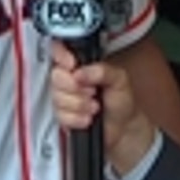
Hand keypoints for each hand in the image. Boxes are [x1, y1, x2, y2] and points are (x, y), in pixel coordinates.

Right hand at [50, 41, 157, 175]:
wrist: (123, 129)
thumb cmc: (122, 101)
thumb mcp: (119, 79)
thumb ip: (102, 71)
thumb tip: (79, 73)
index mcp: (82, 65)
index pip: (60, 50)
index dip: (61, 56)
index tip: (72, 65)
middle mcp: (70, 79)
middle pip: (56, 76)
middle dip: (75, 87)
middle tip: (92, 92)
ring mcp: (64, 97)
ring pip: (57, 97)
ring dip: (79, 105)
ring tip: (95, 107)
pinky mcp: (63, 116)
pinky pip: (60, 116)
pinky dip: (76, 119)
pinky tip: (88, 119)